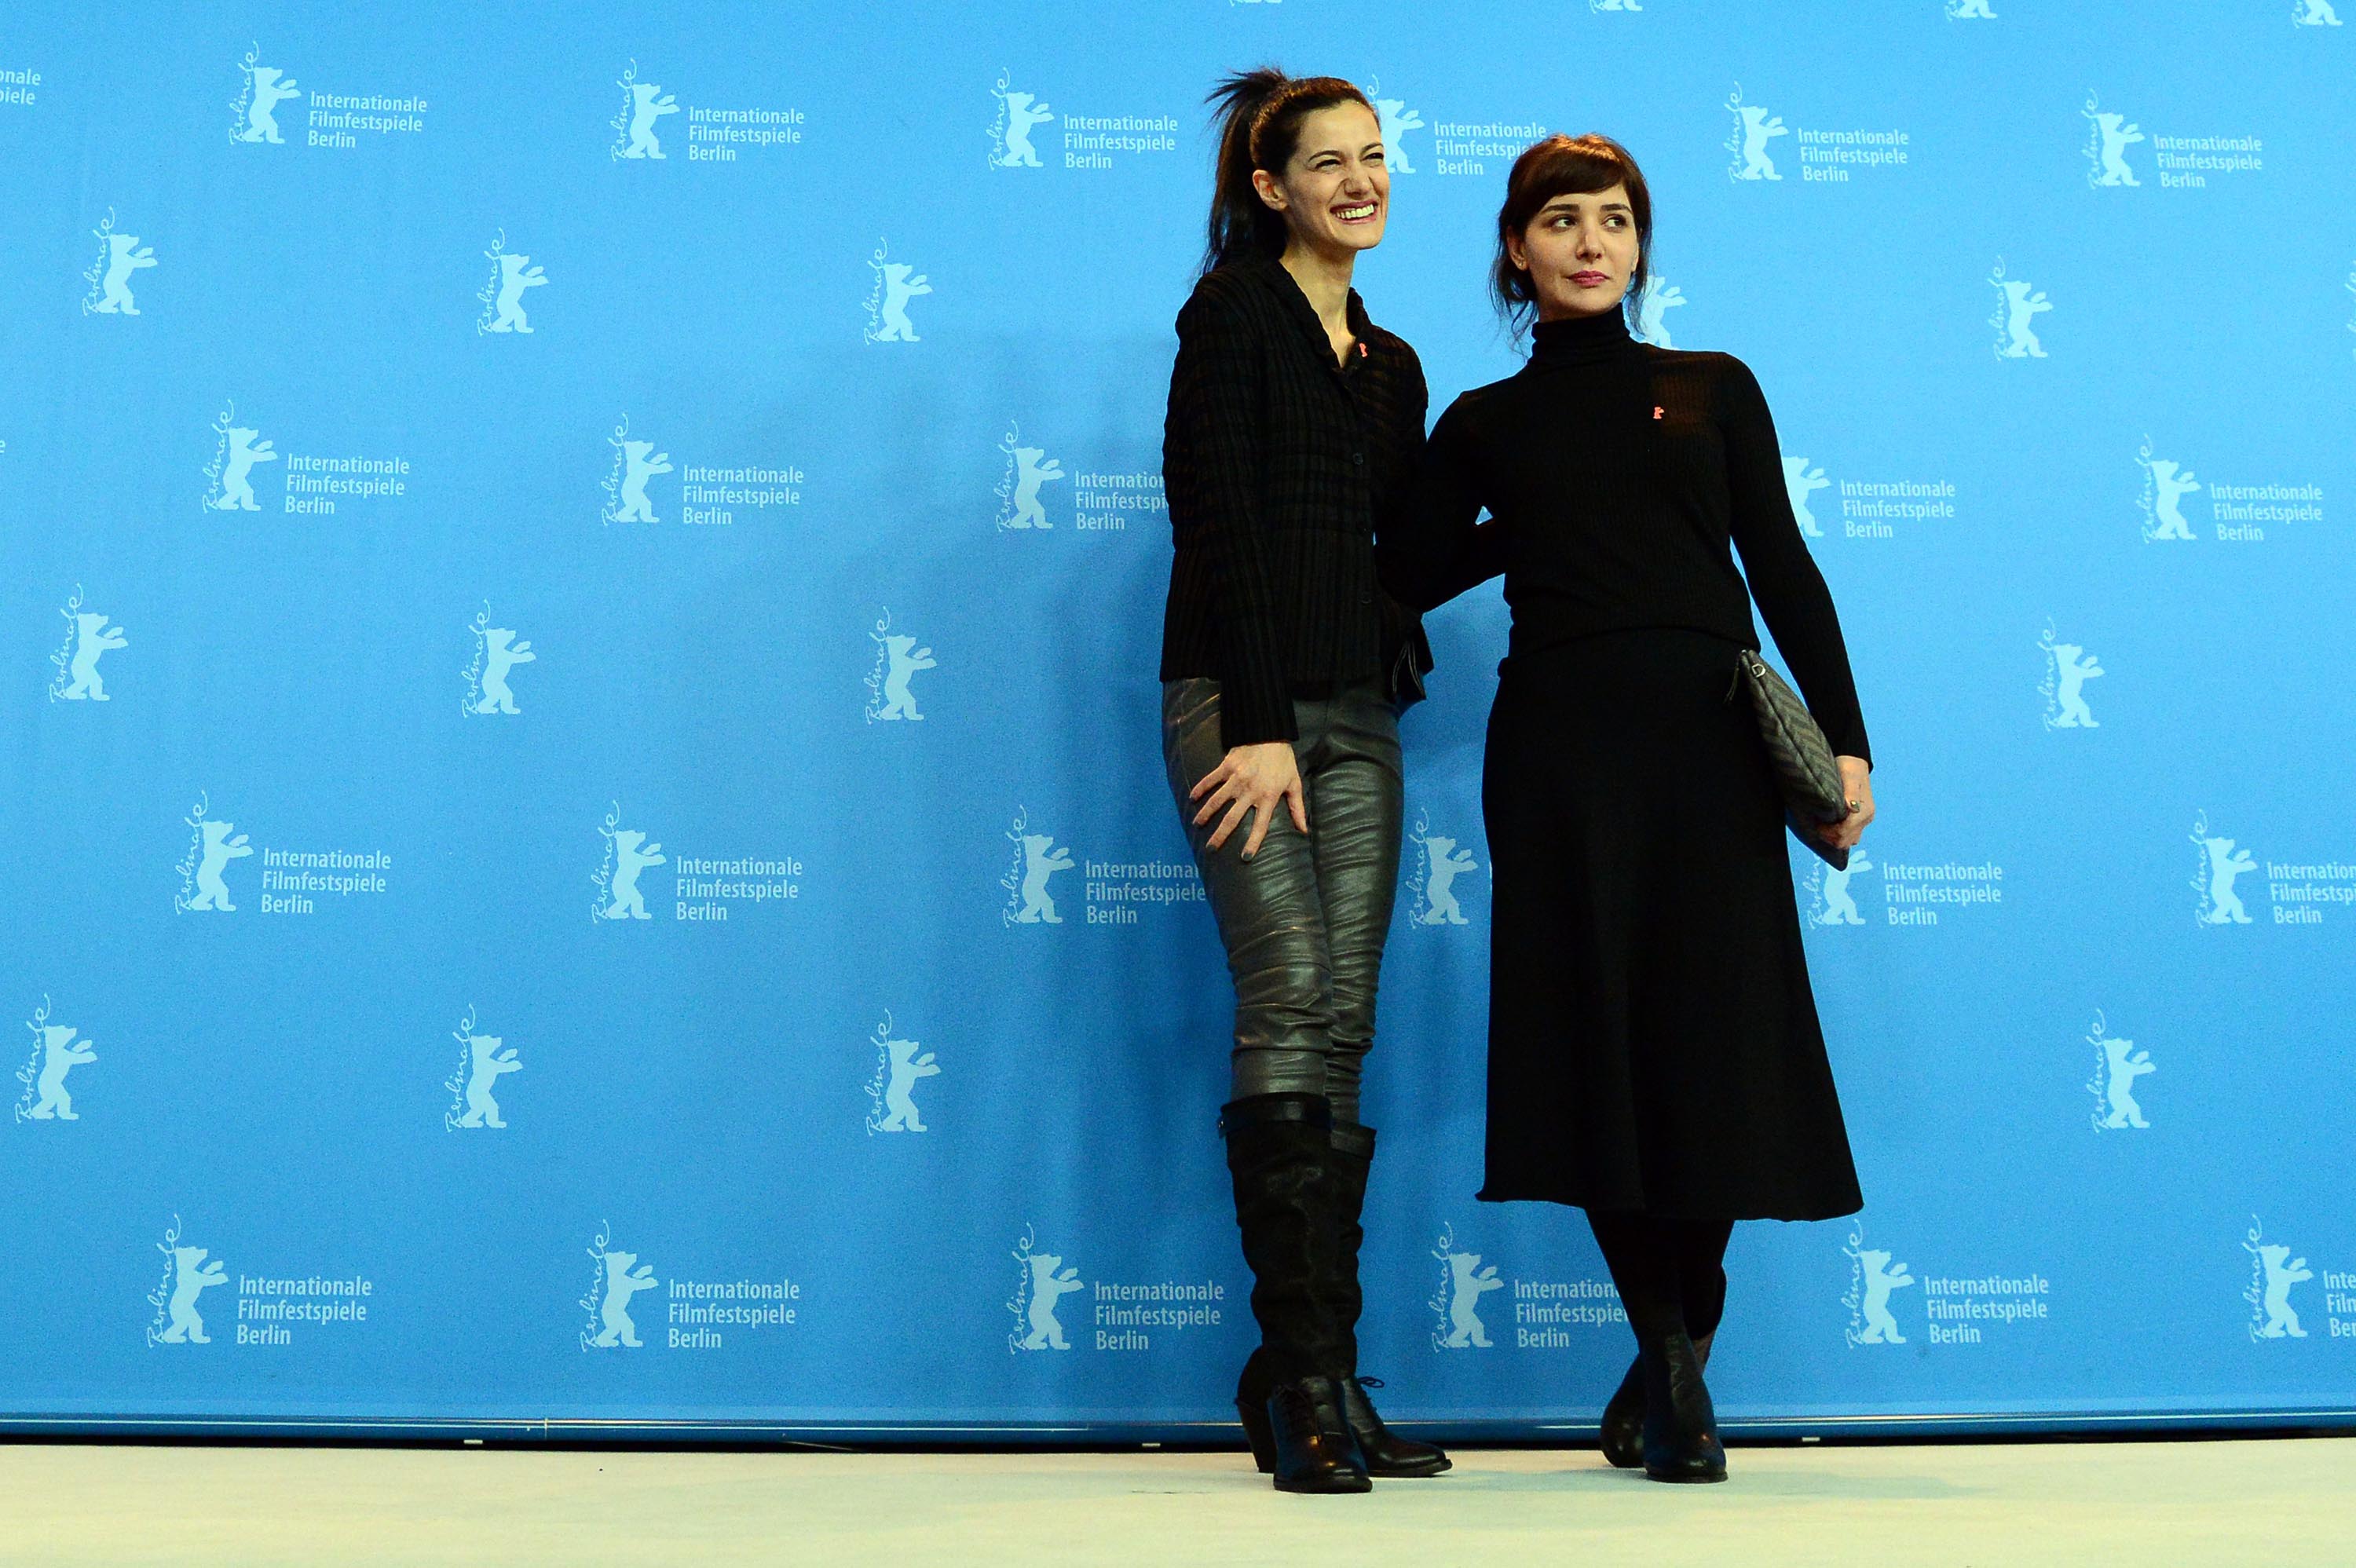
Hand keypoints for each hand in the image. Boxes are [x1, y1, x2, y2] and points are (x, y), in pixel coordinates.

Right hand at [1189, 741, 1306, 858]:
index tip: (1245, 857)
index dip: (1253, 842)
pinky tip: (1192, 799)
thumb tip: (1303, 830)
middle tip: (1211, 848)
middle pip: (1232, 819)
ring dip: (1205, 815)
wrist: (1270, 732)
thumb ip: (1297, 808)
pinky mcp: (1226, 767)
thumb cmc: (1283, 760)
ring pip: (1217, 801)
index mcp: (1268, 797)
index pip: (1260, 825)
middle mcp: (1250, 791)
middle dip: (1220, 835)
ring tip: (1197, 826)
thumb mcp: (1294, 783)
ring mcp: (1236, 779)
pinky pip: (1210, 780)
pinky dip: (1200, 789)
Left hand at [1820, 756, 1873, 851]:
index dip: (1828, 831)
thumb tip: (1851, 807)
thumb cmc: (1849, 768)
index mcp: (1865, 811)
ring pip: (1847, 842)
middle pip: (1845, 841)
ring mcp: (1863, 822)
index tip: (1816, 822)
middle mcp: (1866, 819)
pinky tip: (1826, 825)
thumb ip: (1850, 792)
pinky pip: (1848, 836)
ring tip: (1821, 824)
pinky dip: (1836, 835)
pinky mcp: (1858, 822)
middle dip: (1828, 836)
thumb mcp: (1849, 776)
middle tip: (1816, 824)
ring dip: (1832, 837)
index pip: (1845, 832)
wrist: (1853, 763)